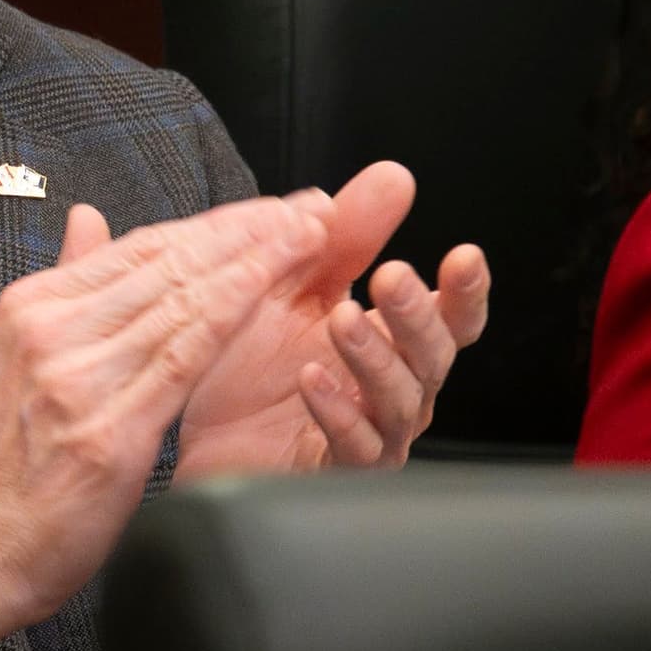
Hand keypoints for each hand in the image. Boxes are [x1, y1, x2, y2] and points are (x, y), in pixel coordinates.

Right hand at [0, 194, 328, 643]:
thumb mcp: (7, 358)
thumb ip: (61, 288)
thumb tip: (86, 220)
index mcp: (28, 310)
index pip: (135, 249)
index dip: (209, 224)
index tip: (262, 211)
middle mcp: (50, 333)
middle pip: (165, 263)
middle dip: (245, 230)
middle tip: (306, 209)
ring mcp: (77, 380)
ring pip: (182, 299)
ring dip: (254, 260)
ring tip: (308, 236)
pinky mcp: (107, 432)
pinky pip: (183, 356)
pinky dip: (231, 314)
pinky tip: (269, 291)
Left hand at [174, 161, 492, 480]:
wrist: (185, 418)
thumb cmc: (247, 356)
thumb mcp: (294, 282)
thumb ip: (347, 234)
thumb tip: (394, 178)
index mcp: (390, 340)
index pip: (449, 317)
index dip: (465, 290)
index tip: (464, 256)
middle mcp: (391, 388)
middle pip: (431, 356)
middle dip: (415, 314)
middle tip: (392, 277)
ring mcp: (369, 433)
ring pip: (399, 401)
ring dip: (374, 357)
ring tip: (344, 321)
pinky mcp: (332, 471)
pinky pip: (353, 447)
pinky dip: (337, 412)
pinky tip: (312, 379)